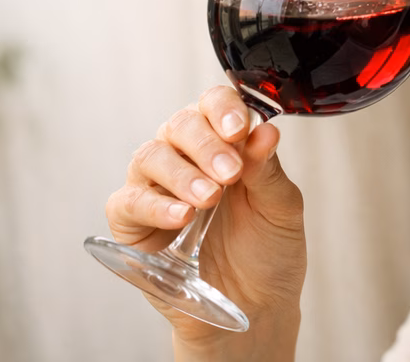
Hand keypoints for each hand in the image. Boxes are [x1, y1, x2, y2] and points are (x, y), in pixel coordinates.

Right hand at [106, 86, 305, 354]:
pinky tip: (182, 217)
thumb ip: (268, 170)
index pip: (214, 105)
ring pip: (150, 156)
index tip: (239, 128)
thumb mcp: (281, 208)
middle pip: (180, 125)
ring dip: (182, 174)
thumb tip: (266, 129)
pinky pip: (128, 202)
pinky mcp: (133, 223)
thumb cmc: (268, 249)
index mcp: (224, 142)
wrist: (255, 305)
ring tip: (209, 197)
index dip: (223, 108)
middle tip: (230, 173)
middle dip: (206, 145)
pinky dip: (154, 206)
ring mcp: (157, 187)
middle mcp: (186, 156)